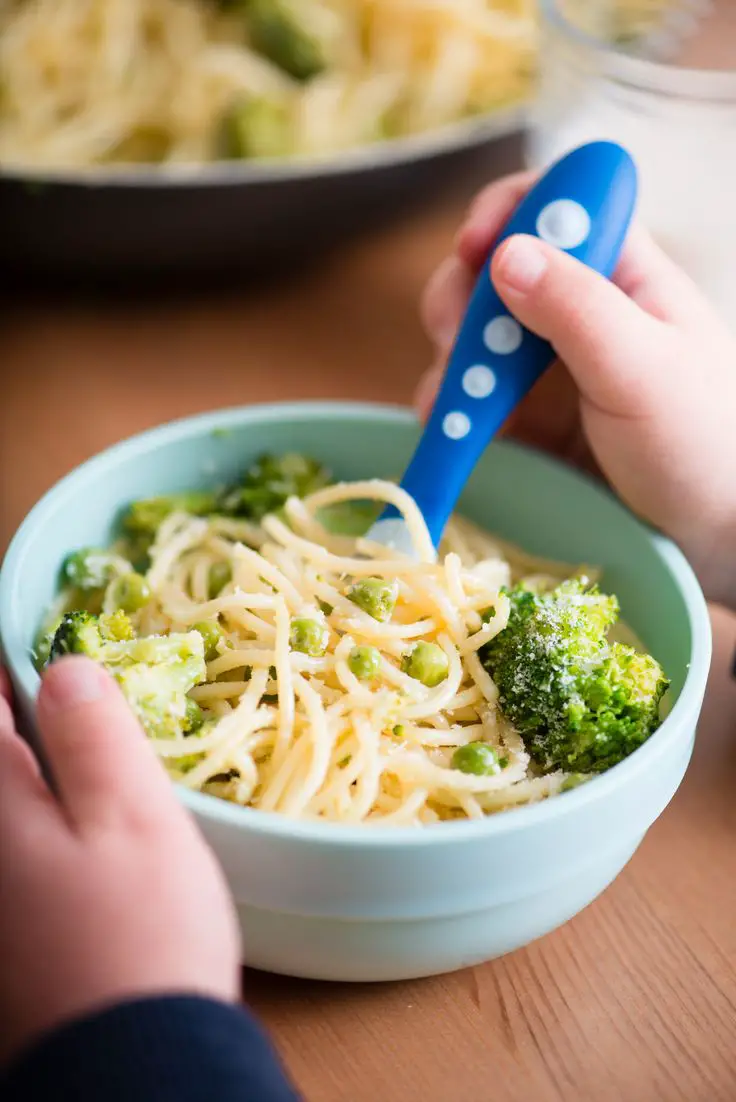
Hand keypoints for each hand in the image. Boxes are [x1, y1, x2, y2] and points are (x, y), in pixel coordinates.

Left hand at [0, 659, 240, 1064]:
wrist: (134, 1065)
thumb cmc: (139, 935)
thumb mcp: (132, 817)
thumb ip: (95, 734)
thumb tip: (66, 668)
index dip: (10, 663)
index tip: (42, 639)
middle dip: (23, 712)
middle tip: (67, 682)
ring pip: (12, 800)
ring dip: (36, 759)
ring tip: (80, 731)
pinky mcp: (16, 927)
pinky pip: (22, 841)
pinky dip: (45, 807)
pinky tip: (86, 810)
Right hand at [418, 172, 735, 607]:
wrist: (708, 537)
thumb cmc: (700, 446)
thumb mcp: (643, 370)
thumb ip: (579, 310)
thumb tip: (506, 256)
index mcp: (622, 273)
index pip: (557, 203)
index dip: (507, 210)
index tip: (474, 248)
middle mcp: (578, 308)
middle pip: (493, 266)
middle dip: (462, 297)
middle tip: (458, 344)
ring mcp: (546, 364)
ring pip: (471, 333)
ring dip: (451, 360)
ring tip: (456, 403)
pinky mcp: (525, 416)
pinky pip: (469, 394)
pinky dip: (449, 406)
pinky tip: (448, 429)